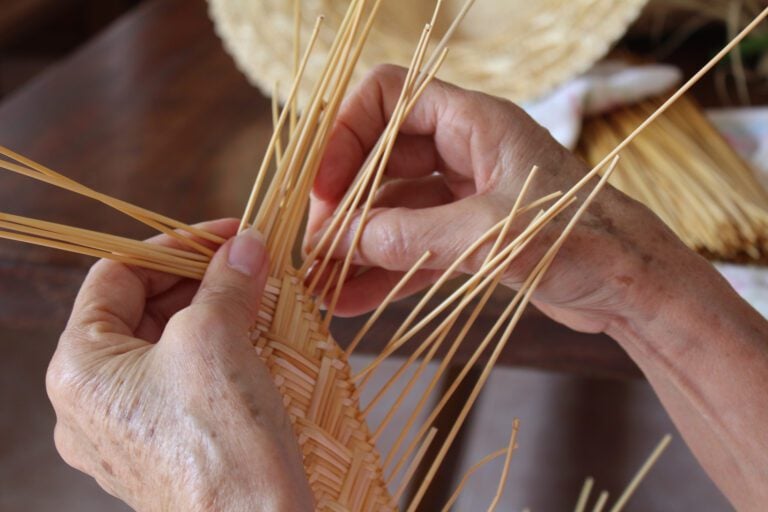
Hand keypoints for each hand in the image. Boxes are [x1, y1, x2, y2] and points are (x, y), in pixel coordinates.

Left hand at [46, 219, 312, 511]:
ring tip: (258, 296)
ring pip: (165, 348)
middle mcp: (89, 403)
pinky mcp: (162, 451)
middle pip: (140, 312)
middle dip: (197, 279)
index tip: (226, 235)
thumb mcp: (218, 339)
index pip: (117, 276)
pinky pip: (182, 384)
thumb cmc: (220, 439)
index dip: (173, 245)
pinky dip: (215, 353)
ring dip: (211, 314)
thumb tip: (245, 243)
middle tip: (249, 262)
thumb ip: (226, 281)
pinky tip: (253, 341)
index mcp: (79, 368)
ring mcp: (125, 432)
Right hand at [307, 64, 693, 334]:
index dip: (347, 135)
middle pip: (380, 161)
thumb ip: (412, 237)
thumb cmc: (587, 241)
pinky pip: (413, 248)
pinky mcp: (469, 239)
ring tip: (320, 286)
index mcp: (475, 122)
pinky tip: (350, 301)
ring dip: (357, 247)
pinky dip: (382, 272)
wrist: (636, 288)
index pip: (388, 98)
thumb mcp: (492, 235)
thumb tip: (339, 242)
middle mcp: (464, 151)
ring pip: (393, 212)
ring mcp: (464, 196)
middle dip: (344, 204)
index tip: (324, 189)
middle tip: (317, 249)